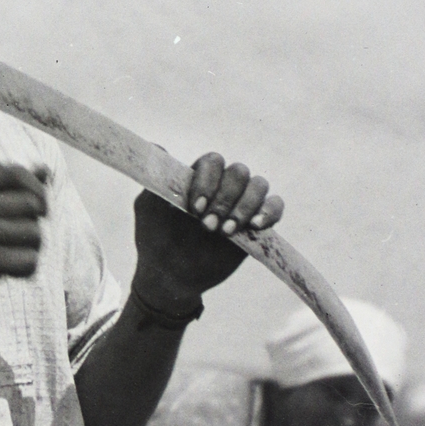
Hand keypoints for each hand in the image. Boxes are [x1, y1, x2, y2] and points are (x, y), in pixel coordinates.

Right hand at [0, 163, 48, 322]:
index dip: (37, 188)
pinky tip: (7, 272)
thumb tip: (44, 170)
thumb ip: (10, 189)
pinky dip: (25, 270)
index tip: (39, 209)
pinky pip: (29, 260)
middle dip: (35, 224)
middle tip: (19, 241)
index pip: (16, 172)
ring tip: (8, 256)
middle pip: (31, 204)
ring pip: (35, 232)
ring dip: (31, 249)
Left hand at [132, 153, 283, 309]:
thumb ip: (155, 179)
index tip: (195, 209)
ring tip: (227, 232)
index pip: (213, 162)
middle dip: (226, 199)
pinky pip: (276, 206)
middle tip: (208, 227)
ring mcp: (241, 204)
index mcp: (199, 178)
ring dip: (245, 206)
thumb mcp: (148, 209)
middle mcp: (223, 186)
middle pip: (239, 171)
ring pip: (259, 185)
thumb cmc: (157, 240)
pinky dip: (270, 211)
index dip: (208, 182)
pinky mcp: (257, 224)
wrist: (170, 277)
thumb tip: (159, 148)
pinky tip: (254, 226)